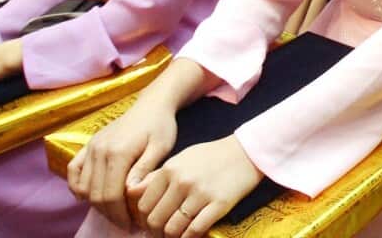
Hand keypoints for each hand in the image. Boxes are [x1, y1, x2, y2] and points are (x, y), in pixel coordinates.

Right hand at [69, 100, 179, 229]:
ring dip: (95, 204)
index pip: (111, 195)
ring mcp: (91, 147)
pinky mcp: (88, 145)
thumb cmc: (161, 126)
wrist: (151, 104)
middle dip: (109, 214)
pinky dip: (76, 186)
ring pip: (84, 186)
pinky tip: (86, 197)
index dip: (119, 214)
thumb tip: (129, 191)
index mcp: (118, 153)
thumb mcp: (161, 147)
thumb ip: (144, 169)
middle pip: (96, 194)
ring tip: (113, 212)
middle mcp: (100, 150)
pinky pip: (73, 170)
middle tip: (124, 223)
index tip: (130, 225)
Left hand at [130, 135, 262, 237]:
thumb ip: (158, 176)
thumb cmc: (211, 156)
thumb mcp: (181, 158)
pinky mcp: (218, 204)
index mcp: (169, 170)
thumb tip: (134, 193)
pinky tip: (189, 236)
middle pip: (155, 219)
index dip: (143, 219)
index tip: (149, 224)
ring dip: (171, 237)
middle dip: (155, 231)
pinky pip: (195, 230)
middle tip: (160, 234)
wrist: (246, 151)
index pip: (143, 204)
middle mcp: (182, 182)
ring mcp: (200, 194)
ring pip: (172, 228)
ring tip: (174, 236)